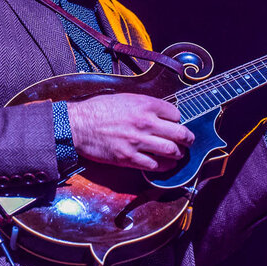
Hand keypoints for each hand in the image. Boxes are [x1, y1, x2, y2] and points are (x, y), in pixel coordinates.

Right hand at [66, 93, 194, 170]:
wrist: (78, 125)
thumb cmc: (98, 109)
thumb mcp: (124, 98)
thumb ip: (144, 105)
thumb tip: (161, 113)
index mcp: (145, 104)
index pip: (175, 113)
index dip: (177, 119)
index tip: (175, 123)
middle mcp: (145, 122)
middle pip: (180, 133)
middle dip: (188, 139)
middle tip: (188, 141)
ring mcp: (138, 142)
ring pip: (171, 151)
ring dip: (178, 154)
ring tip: (178, 154)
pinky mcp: (129, 158)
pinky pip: (155, 166)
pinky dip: (163, 167)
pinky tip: (164, 164)